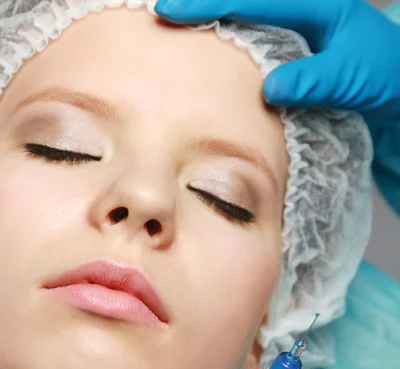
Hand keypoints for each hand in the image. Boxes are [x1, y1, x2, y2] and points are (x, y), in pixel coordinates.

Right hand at [155, 0, 399, 117]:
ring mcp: (295, 14)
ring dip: (209, 8)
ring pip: (244, 6)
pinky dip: (225, 21)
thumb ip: (314, 81)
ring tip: (171, 17)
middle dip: (199, 0)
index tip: (169, 11)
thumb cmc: (380, 73)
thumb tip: (269, 88)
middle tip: (157, 10)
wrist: (398, 76)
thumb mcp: (350, 78)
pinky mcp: (291, 31)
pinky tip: (206, 32)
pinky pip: (252, 20)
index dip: (207, 4)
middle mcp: (301, 2)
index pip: (251, 0)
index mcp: (314, 4)